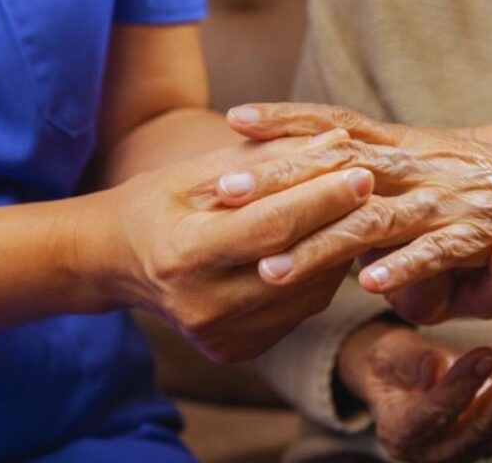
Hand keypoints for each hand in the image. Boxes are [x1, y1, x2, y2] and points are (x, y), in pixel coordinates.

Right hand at [77, 132, 376, 362]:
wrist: (117, 262)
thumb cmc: (159, 203)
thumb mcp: (201, 172)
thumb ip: (268, 160)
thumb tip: (337, 142)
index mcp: (184, 256)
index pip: (271, 226)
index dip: (322, 198)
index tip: (361, 168)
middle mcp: (203, 307)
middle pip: (296, 263)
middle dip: (340, 220)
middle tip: (374, 184)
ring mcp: (222, 336)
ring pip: (308, 293)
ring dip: (337, 249)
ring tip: (353, 211)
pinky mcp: (237, 350)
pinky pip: (299, 311)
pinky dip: (319, 276)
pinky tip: (326, 244)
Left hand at [225, 103, 491, 307]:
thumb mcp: (440, 160)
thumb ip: (393, 158)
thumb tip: (332, 149)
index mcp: (409, 144)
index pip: (339, 124)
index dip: (289, 119)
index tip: (235, 118)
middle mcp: (424, 164)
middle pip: (339, 168)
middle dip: (281, 179)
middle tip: (224, 191)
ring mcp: (451, 198)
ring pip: (375, 220)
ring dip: (322, 243)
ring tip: (272, 266)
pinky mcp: (482, 234)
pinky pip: (439, 252)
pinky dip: (408, 267)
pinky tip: (371, 285)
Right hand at [337, 321, 491, 462]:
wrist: (397, 383)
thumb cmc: (389, 364)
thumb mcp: (387, 356)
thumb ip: (410, 362)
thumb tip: (437, 367)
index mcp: (401, 433)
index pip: (433, 414)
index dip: (460, 386)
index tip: (487, 353)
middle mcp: (435, 452)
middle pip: (479, 427)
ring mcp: (466, 451)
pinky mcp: (490, 442)